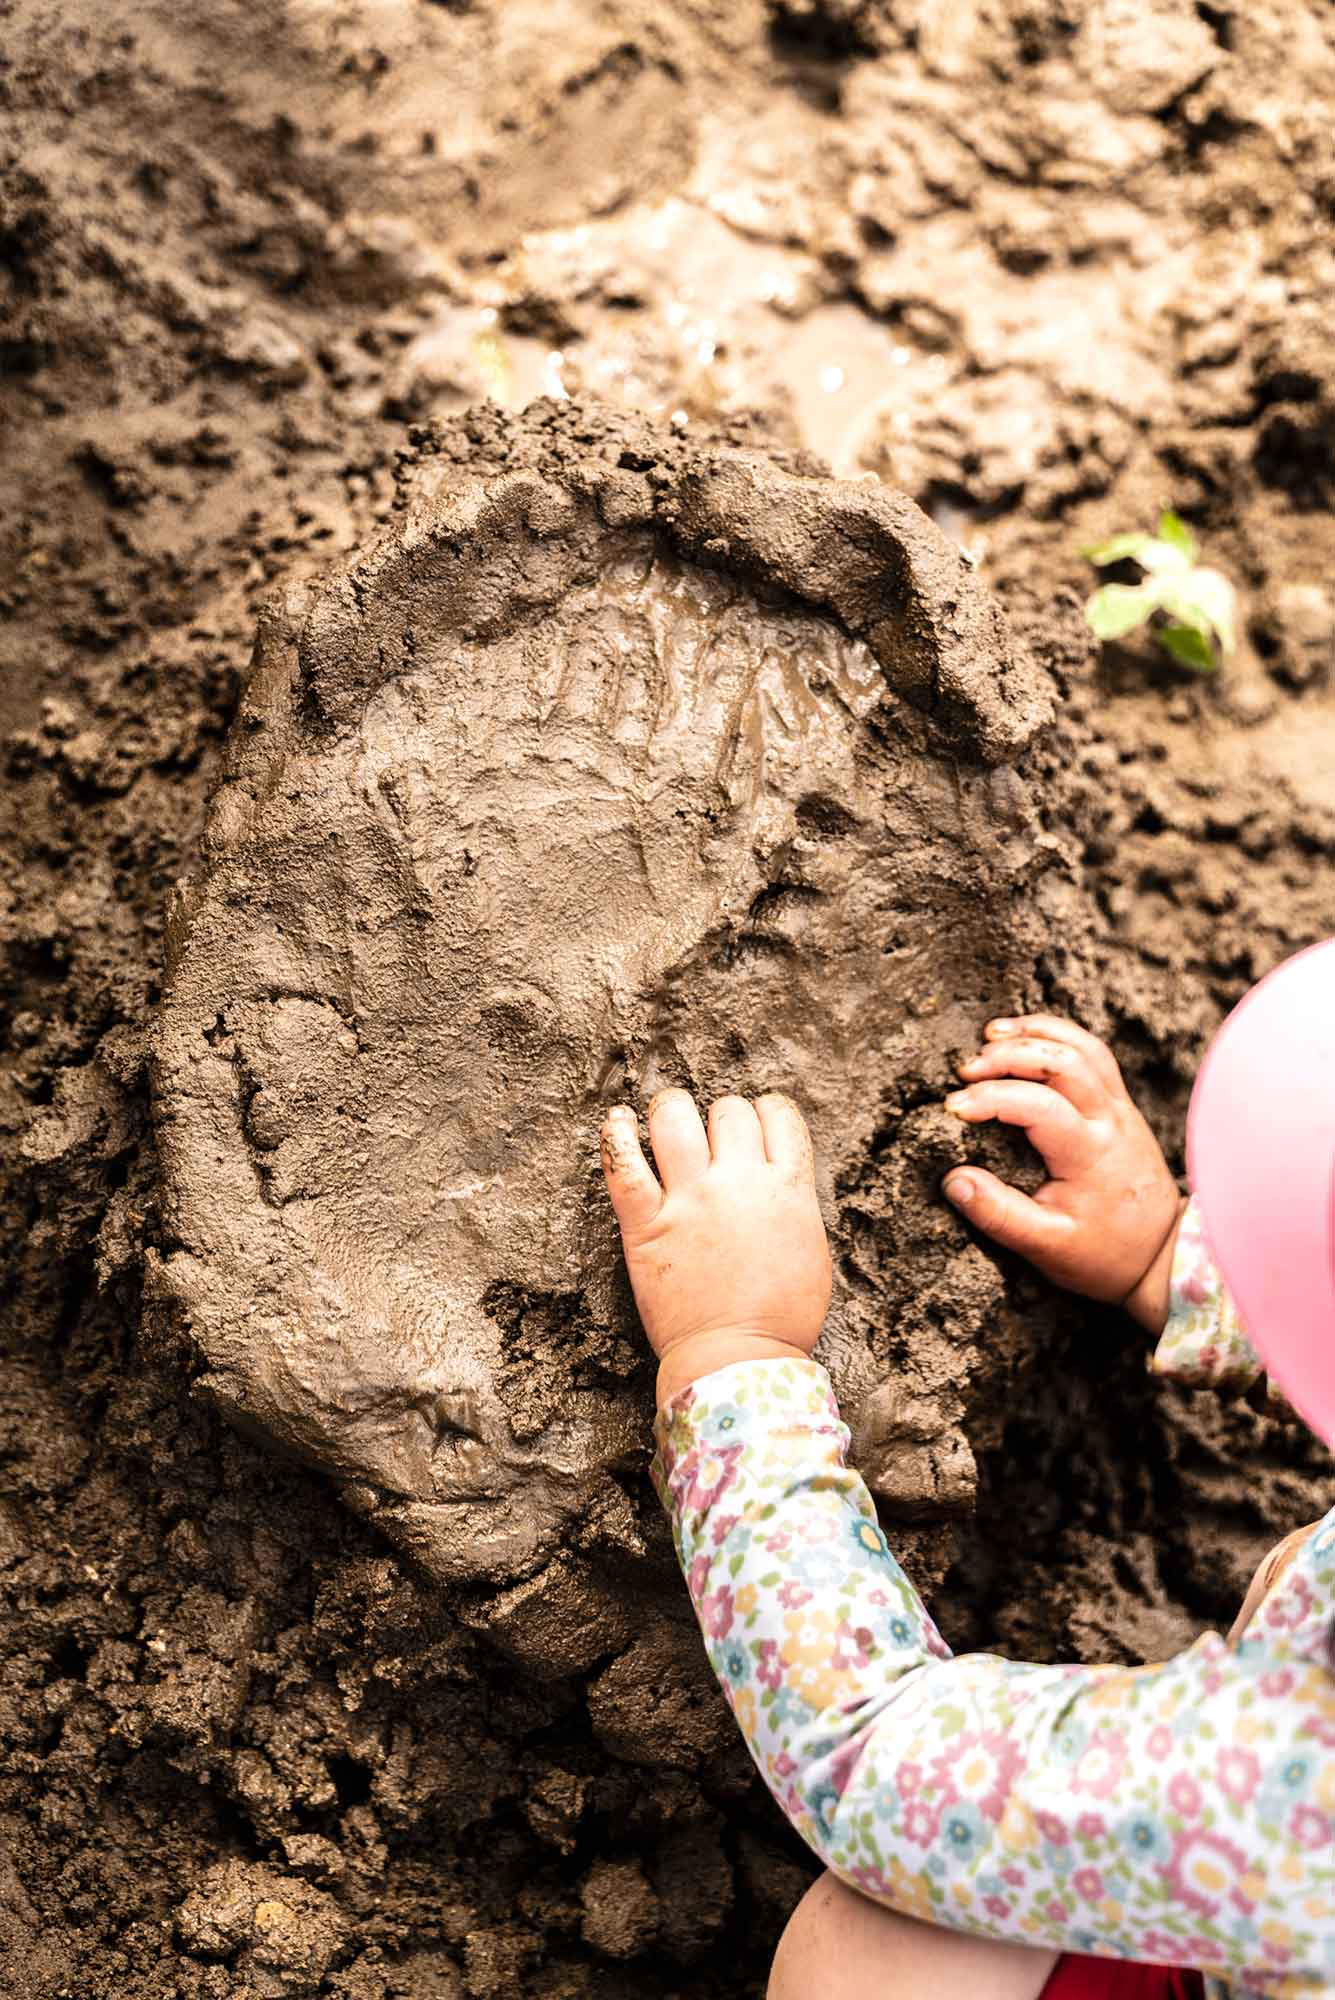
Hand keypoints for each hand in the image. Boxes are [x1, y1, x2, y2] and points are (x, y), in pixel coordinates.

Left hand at [600, 1089, 832, 1408]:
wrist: (740, 1361)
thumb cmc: (782, 1318)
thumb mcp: (811, 1249)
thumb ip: (793, 1203)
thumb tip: (776, 1178)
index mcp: (787, 1189)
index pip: (779, 1116)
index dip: (766, 1112)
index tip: (755, 1125)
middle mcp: (739, 1183)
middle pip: (728, 1112)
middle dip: (722, 1117)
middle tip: (713, 1137)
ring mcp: (690, 1201)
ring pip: (675, 1119)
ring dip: (672, 1111)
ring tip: (667, 1118)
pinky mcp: (646, 1225)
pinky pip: (623, 1163)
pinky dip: (616, 1134)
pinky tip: (617, 1121)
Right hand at [941, 1014, 1185, 1333]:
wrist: (1163, 1254)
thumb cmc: (1104, 1255)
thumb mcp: (1046, 1247)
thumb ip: (999, 1214)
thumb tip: (953, 1180)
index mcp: (1091, 1154)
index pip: (1038, 1105)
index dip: (991, 1098)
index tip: (953, 1110)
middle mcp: (1111, 1120)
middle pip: (1064, 1060)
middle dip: (1010, 1054)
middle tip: (967, 1068)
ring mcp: (1121, 1108)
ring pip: (1084, 1046)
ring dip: (1036, 1033)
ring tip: (991, 1035)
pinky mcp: (1121, 1105)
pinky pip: (1094, 1054)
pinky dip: (1058, 1037)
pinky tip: (1026, 1040)